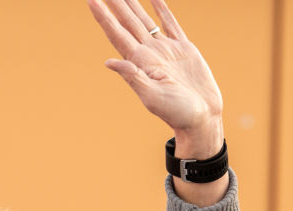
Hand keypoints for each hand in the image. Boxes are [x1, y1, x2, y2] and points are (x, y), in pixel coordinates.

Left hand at [88, 0, 222, 158]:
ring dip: (132, 4)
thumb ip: (133, 77)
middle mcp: (149, 53)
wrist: (201, 118)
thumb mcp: (152, 97)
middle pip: (127, 22)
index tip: (91, 0)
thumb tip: (108, 62)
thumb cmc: (177, 113)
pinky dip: (161, 9)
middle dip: (115, 4)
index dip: (104, 17)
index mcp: (139, 63)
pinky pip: (170, 23)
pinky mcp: (183, 49)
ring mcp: (165, 49)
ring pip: (144, 20)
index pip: (116, 34)